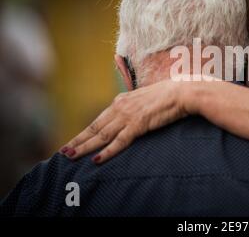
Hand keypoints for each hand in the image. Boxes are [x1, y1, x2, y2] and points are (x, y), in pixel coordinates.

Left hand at [59, 79, 189, 163]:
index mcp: (122, 100)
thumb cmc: (168, 95)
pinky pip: (120, 141)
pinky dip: (107, 151)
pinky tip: (97, 159)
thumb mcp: (145, 98)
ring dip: (85, 146)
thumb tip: (132, 114)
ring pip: (102, 135)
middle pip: (95, 127)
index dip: (86, 132)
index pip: (99, 119)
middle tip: (64, 152)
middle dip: (78, 140)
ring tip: (71, 156)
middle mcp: (121, 107)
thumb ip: (135, 106)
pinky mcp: (138, 124)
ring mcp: (128, 115)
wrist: (182, 92)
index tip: (75, 140)